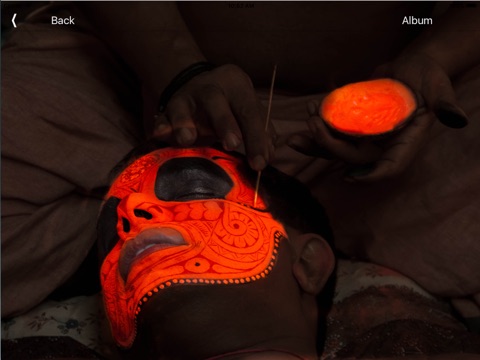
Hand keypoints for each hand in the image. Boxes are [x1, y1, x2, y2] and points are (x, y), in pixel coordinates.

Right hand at [152, 64, 273, 170]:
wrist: (199, 87)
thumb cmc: (231, 106)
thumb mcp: (248, 112)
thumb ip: (259, 132)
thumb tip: (266, 157)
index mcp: (236, 86)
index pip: (249, 111)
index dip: (256, 138)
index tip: (259, 164)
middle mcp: (209, 88)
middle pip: (216, 102)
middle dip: (224, 123)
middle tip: (232, 145)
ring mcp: (185, 98)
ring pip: (183, 107)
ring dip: (185, 124)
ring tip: (187, 139)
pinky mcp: (167, 109)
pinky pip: (162, 118)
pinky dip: (161, 127)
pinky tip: (159, 135)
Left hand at [288, 52, 468, 181]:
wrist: (410, 68)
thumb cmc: (428, 77)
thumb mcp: (439, 88)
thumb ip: (444, 104)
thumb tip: (456, 118)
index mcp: (405, 143)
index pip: (390, 167)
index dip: (371, 175)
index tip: (349, 177)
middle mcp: (383, 145)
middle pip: (353, 157)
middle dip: (331, 145)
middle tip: (315, 124)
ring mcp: (365, 138)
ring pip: (337, 149)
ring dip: (317, 139)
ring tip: (308, 117)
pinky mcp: (353, 127)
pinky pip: (332, 134)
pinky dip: (317, 129)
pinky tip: (307, 114)